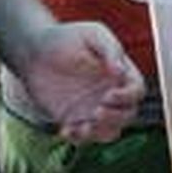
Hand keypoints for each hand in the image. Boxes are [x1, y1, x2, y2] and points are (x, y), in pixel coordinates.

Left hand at [12, 21, 144, 142]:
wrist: (34, 51)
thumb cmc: (66, 37)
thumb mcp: (92, 34)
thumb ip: (110, 48)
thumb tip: (121, 71)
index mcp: (120, 73)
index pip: (137, 90)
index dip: (128, 97)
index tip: (109, 95)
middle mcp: (111, 92)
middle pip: (128, 115)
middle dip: (115, 118)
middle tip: (96, 110)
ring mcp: (94, 108)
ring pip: (110, 131)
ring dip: (99, 133)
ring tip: (82, 127)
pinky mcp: (75, 119)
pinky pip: (83, 137)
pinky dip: (77, 138)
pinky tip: (65, 129)